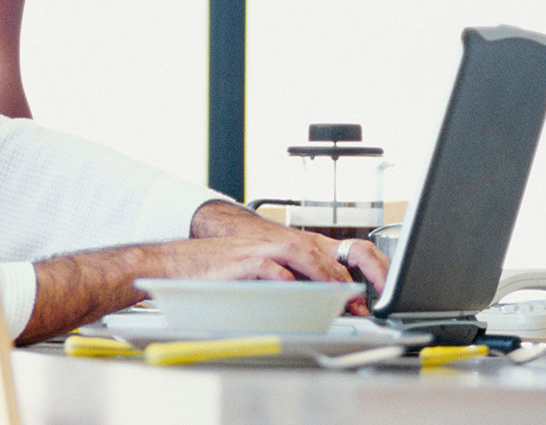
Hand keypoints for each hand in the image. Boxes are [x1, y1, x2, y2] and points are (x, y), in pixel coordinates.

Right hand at [189, 201, 388, 314]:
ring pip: (301, 255)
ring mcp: (260, 250)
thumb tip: (318, 300)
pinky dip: (287, 279)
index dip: (346, 272)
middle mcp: (275, 243)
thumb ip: (288, 280)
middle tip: (359, 303)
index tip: (364, 297)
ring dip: (323, 275)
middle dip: (344, 277)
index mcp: (282, 245)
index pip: (324, 252)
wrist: (180, 262)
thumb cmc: (220, 270)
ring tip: (340, 295)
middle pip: (320, 253)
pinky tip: (299, 292)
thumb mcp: (260, 273)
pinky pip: (270, 267)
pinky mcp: (243, 262)